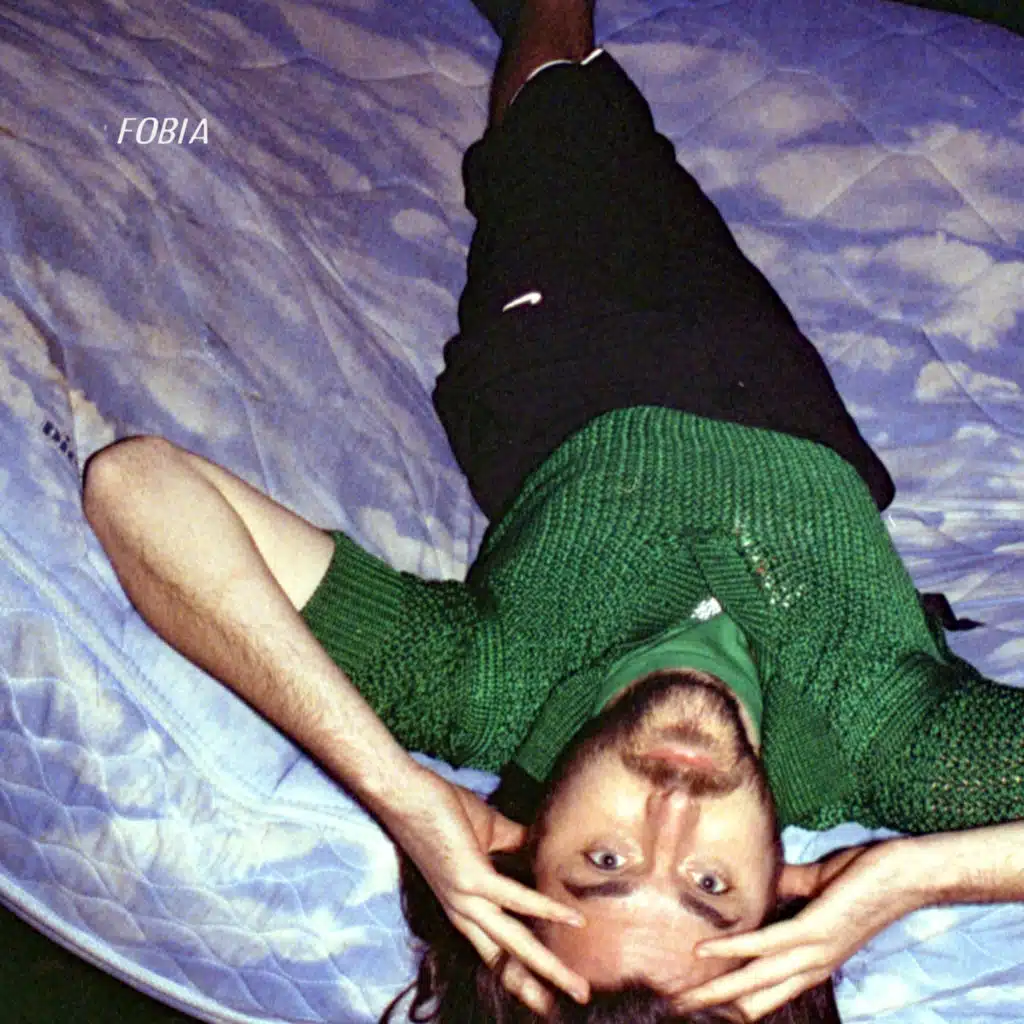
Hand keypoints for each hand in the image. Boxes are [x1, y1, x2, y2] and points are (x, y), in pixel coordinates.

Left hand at [382, 768, 589, 1008]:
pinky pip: (515, 899)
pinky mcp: (469, 878)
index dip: (521, 973)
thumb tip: (549, 846)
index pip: (496, 949)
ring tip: (577, 985)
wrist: (406, 793)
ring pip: (512, 942)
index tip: (545, 995)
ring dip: (547, 966)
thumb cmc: (441, 808)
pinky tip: (572, 919)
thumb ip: (517, 845)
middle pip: (506, 960)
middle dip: (540, 985)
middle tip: (575, 1001)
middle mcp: (464, 910)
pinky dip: (546, 910)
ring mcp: (465, 898)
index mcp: (465, 904)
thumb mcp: (488, 832)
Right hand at [677, 841, 919, 1020]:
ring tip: (685, 996)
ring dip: (718, 989)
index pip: (769, 991)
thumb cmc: (866, 877)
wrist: (905, 875)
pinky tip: (705, 948)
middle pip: (755, 998)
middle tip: (680, 1008)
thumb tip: (758, 876)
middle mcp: (811, 965)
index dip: (737, 999)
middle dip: (717, 1006)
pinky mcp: (814, 931)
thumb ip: (788, 886)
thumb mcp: (817, 885)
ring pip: (755, 980)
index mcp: (813, 958)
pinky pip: (765, 944)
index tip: (705, 1002)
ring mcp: (813, 951)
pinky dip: (732, 948)